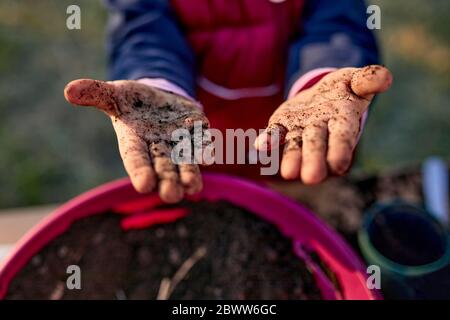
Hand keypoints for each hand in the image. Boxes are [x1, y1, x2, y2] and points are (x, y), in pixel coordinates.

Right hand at [64, 79, 209, 202]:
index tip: (144, 185)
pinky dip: (205, 149)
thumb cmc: (132, 101)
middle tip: (171, 195)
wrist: (159, 98)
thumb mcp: (114, 94)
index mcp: (135, 142)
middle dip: (168, 182)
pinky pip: (202, 143)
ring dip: (189, 175)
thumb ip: (95, 94)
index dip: (139, 171)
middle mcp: (158, 148)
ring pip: (186, 164)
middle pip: (163, 168)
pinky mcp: (197, 134)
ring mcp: (179, 143)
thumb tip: (69, 90)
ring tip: (192, 187)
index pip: (135, 159)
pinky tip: (210, 155)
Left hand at [255, 65, 392, 183]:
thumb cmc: (346, 89)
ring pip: (295, 146)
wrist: (323, 93)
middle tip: (310, 178)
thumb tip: (385, 76)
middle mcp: (320, 130)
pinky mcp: (282, 124)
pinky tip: (260, 147)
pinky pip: (275, 133)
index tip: (338, 165)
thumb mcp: (358, 80)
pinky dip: (268, 141)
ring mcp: (299, 130)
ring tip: (287, 173)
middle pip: (316, 146)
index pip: (342, 138)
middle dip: (314, 161)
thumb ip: (368, 79)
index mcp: (342, 121)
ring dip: (291, 158)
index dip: (341, 150)